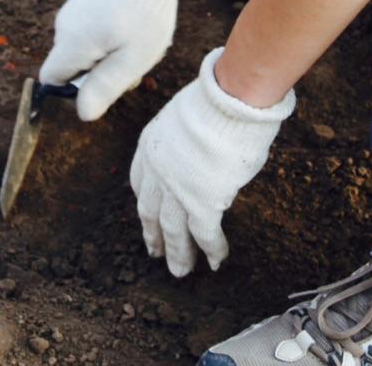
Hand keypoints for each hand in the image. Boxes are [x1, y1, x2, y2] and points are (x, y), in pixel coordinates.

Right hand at [38, 0, 189, 120]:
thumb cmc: (144, 11)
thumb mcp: (132, 59)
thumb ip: (104, 87)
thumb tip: (82, 113)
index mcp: (70, 43)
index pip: (50, 79)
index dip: (73, 90)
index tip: (103, 82)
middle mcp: (64, 24)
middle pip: (71, 62)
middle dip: (98, 69)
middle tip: (132, 59)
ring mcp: (75, 6)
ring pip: (84, 42)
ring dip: (107, 48)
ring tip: (138, 37)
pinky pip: (93, 23)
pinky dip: (111, 28)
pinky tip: (136, 18)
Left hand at [130, 46, 294, 276]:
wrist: (231, 100)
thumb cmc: (220, 99)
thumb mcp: (188, 116)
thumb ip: (187, 140)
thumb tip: (203, 151)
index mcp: (151, 144)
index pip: (140, 180)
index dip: (145, 199)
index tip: (148, 214)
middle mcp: (157, 170)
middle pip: (150, 210)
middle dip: (153, 233)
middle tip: (155, 252)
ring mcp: (176, 189)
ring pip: (173, 230)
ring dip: (178, 253)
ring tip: (179, 272)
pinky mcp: (201, 202)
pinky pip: (205, 234)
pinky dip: (211, 250)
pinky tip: (215, 263)